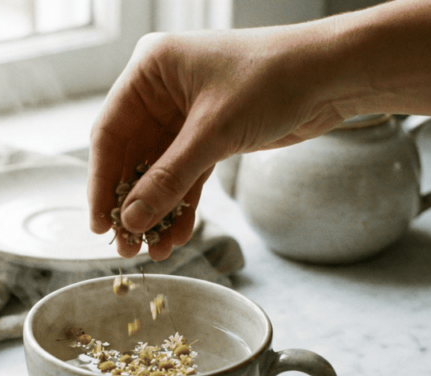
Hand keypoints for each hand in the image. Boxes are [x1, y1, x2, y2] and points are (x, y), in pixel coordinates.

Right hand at [88, 22, 352, 260]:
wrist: (331, 75)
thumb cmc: (273, 79)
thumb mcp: (213, 133)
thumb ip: (168, 179)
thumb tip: (131, 219)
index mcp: (150, 69)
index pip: (109, 132)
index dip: (101, 182)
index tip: (99, 224)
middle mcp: (162, 89)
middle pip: (130, 156)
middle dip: (131, 204)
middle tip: (126, 246)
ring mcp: (185, 113)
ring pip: (158, 171)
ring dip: (156, 211)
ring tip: (152, 249)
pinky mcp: (211, 134)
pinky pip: (185, 176)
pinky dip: (181, 205)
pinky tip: (176, 235)